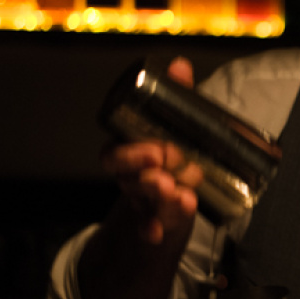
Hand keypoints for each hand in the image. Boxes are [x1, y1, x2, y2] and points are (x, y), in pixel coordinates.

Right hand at [101, 57, 202, 244]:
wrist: (179, 189)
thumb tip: (179, 65)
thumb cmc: (174, 148)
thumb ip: (176, 96)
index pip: (115, 154)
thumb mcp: (177, 122)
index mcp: (129, 151)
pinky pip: (148, 227)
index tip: (158, 150)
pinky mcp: (154, 219)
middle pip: (126, 180)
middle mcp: (130, 177)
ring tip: (184, 197)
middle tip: (168, 176)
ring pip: (142, 202)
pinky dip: (152, 230)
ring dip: (160, 201)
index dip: (132, 153)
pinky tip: (157, 233)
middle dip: (145, 178)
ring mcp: (141, 200)